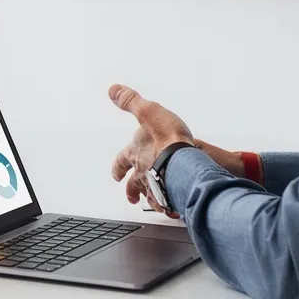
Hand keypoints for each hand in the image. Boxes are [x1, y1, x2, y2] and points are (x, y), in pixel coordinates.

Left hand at [107, 84, 196, 214]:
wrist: (185, 161)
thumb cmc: (169, 138)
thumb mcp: (148, 111)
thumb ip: (130, 101)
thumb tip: (113, 90)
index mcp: (136, 153)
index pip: (121, 162)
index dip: (118, 168)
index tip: (116, 177)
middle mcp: (143, 172)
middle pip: (134, 185)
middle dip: (131, 191)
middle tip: (131, 197)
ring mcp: (157, 185)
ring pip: (150, 196)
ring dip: (149, 200)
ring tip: (150, 205)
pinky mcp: (172, 195)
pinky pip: (168, 203)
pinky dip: (168, 206)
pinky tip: (171, 208)